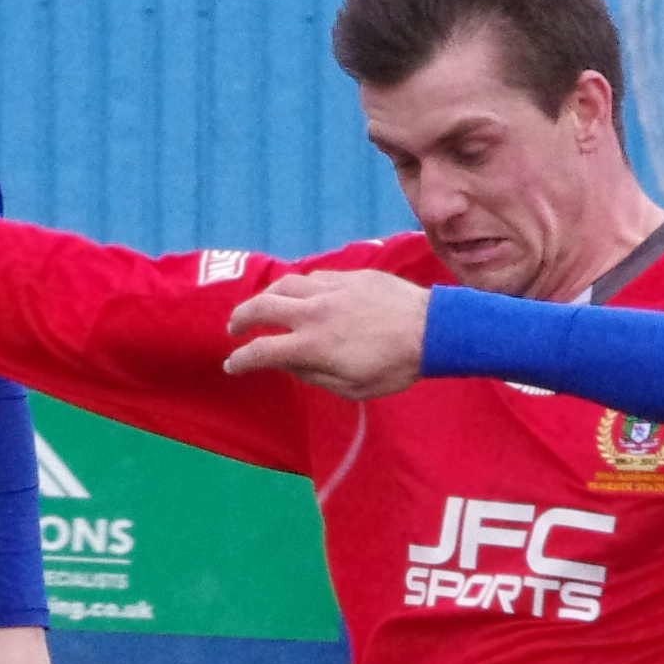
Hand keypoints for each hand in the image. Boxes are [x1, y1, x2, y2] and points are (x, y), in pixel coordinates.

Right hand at [224, 269, 429, 397]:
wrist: (430, 330)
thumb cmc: (394, 367)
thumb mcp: (352, 388)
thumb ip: (314, 376)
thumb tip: (291, 364)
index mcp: (312, 346)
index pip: (261, 351)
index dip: (240, 360)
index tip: (232, 366)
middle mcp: (314, 312)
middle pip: (260, 307)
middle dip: (239, 319)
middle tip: (234, 330)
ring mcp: (330, 289)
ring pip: (284, 284)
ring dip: (265, 297)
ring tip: (262, 307)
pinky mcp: (347, 276)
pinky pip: (312, 276)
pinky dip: (298, 287)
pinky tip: (300, 295)